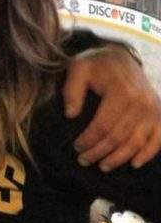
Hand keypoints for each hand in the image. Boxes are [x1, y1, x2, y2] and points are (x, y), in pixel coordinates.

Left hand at [63, 45, 160, 169]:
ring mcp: (153, 109)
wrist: (120, 56)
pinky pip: (158, 138)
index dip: (89, 140)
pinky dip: (148, 153)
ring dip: (119, 158)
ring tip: (102, 166)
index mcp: (121, 91)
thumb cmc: (96, 64)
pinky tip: (135, 164)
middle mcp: (141, 102)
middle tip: (83, 160)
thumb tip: (70, 114)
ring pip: (137, 142)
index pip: (104, 125)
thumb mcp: (78, 69)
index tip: (76, 147)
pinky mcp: (159, 113)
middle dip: (100, 152)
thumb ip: (72, 90)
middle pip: (119, 137)